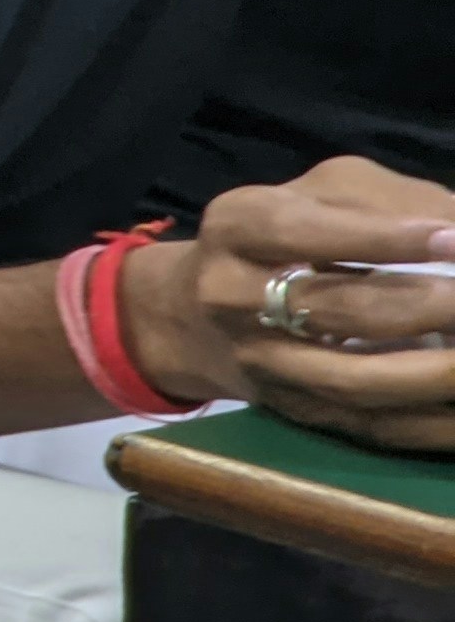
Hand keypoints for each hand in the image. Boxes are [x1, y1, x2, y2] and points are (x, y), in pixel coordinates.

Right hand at [122, 161, 454, 441]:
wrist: (193, 314)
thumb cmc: (281, 237)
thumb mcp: (318, 195)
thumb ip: (389, 202)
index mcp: (238, 227)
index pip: (307, 232)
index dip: (384, 237)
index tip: (452, 239)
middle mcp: (233, 297)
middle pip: (339, 309)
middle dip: (429, 307)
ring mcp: (261, 363)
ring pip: (354, 380)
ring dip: (433, 374)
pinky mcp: (292, 411)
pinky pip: (369, 426)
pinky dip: (431, 424)